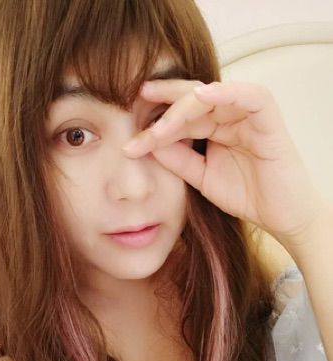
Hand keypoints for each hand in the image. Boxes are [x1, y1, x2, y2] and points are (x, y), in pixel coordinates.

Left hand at [122, 79, 326, 246]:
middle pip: (193, 99)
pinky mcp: (268, 119)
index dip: (155, 124)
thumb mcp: (201, 177)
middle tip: (137, 98)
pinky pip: (249, 97)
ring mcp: (248, 116)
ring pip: (213, 97)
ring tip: (160, 122)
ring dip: (185, 107)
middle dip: (165, 101)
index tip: (129, 136)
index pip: (181, 118)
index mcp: (213, 129)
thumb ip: (178, 160)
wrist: (280, 217)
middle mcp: (229, 117)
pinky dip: (226, 93)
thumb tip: (148, 145)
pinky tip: (200, 97)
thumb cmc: (245, 194)